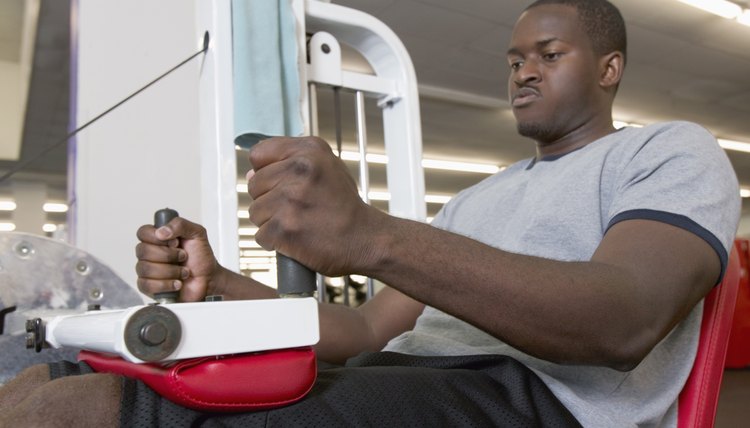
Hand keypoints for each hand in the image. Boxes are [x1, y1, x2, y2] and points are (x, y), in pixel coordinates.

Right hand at [135, 217, 221, 301]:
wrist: (209, 279)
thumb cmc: (201, 257)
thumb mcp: (197, 233)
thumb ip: (180, 224)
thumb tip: (161, 232)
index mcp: (158, 238)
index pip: (143, 232)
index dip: (158, 238)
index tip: (175, 242)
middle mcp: (149, 253)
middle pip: (143, 251)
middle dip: (168, 256)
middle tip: (183, 256)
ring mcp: (147, 270)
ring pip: (145, 268)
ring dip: (171, 271)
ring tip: (183, 272)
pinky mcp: (148, 287)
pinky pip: (146, 285)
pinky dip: (166, 285)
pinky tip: (177, 283)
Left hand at [247, 136, 388, 276]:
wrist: (366, 239)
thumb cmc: (345, 206)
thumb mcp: (327, 167)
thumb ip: (290, 162)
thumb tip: (251, 173)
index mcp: (309, 151)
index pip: (259, 155)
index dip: (267, 171)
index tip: (284, 184)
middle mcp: (299, 171)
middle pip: (253, 185)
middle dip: (269, 199)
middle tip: (297, 209)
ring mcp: (290, 201)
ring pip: (255, 212)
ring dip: (271, 222)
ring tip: (298, 223)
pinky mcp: (284, 229)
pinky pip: (261, 235)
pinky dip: (275, 242)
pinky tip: (297, 238)